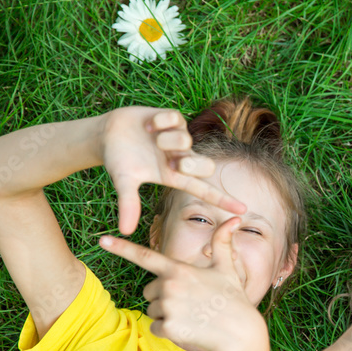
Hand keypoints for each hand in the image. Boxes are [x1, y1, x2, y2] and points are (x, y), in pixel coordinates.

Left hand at [99, 217, 261, 350]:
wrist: (239, 333)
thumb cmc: (233, 299)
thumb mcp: (227, 268)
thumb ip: (222, 242)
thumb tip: (234, 218)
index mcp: (179, 270)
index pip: (145, 256)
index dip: (122, 248)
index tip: (102, 240)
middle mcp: (170, 286)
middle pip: (148, 290)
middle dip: (162, 296)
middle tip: (189, 302)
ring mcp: (168, 307)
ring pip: (152, 310)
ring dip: (166, 314)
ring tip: (192, 315)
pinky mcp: (169, 328)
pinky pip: (157, 328)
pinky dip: (169, 330)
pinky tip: (189, 328)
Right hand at [101, 107, 246, 234]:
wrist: (107, 134)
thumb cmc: (119, 160)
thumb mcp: (124, 181)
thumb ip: (128, 204)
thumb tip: (125, 231)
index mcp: (174, 176)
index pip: (203, 191)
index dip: (223, 200)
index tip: (243, 210)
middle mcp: (182, 158)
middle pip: (206, 166)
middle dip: (191, 164)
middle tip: (172, 162)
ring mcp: (180, 138)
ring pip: (187, 140)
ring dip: (167, 140)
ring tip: (151, 139)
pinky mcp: (174, 119)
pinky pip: (175, 119)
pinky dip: (159, 122)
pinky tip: (149, 125)